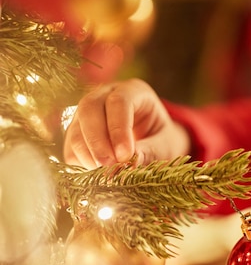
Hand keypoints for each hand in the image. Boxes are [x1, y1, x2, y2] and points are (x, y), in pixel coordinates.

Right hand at [63, 79, 189, 167]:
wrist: (154, 142)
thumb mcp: (166, 144)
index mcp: (134, 91)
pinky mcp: (77, 132)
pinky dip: (80, 162)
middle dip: (97, 141)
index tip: (124, 155)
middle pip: (89, 108)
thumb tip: (130, 163)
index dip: (118, 128)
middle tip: (109, 166)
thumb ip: (151, 150)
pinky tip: (96, 173)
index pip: (119, 101)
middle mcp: (105, 95)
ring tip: (105, 173)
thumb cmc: (163, 139)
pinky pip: (70, 147)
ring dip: (87, 154)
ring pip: (75, 128)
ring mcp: (87, 113)